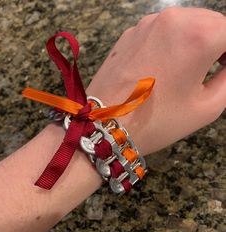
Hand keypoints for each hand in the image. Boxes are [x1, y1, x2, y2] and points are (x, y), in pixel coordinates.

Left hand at [87, 7, 225, 154]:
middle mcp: (172, 20)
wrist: (106, 123)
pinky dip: (172, 42)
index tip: (225, 70)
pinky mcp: (130, 33)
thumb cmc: (157, 120)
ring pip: (185, 23)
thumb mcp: (207, 107)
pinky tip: (165, 66)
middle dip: (219, 43)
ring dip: (196, 41)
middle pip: (211, 22)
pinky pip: (161, 31)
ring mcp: (146, 24)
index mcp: (197, 35)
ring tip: (191, 68)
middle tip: (216, 67)